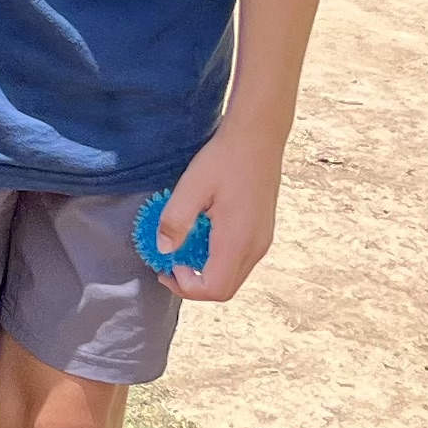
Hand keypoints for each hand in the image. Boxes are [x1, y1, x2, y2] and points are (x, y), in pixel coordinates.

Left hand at [155, 124, 285, 301]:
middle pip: (225, 289)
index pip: (215, 289)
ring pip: (233, 277)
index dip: (187, 287)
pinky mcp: (263, 233)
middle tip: (170, 266)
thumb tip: (164, 250)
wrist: (258, 138)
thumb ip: (175, 221)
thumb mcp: (191, 187)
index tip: (168, 266)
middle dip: (194, 285)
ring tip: (183, 251)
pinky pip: (240, 261)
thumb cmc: (224, 159)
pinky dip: (217, 261)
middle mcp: (256, 247)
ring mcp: (263, 241)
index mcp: (238, 240)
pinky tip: (202, 238)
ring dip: (206, 273)